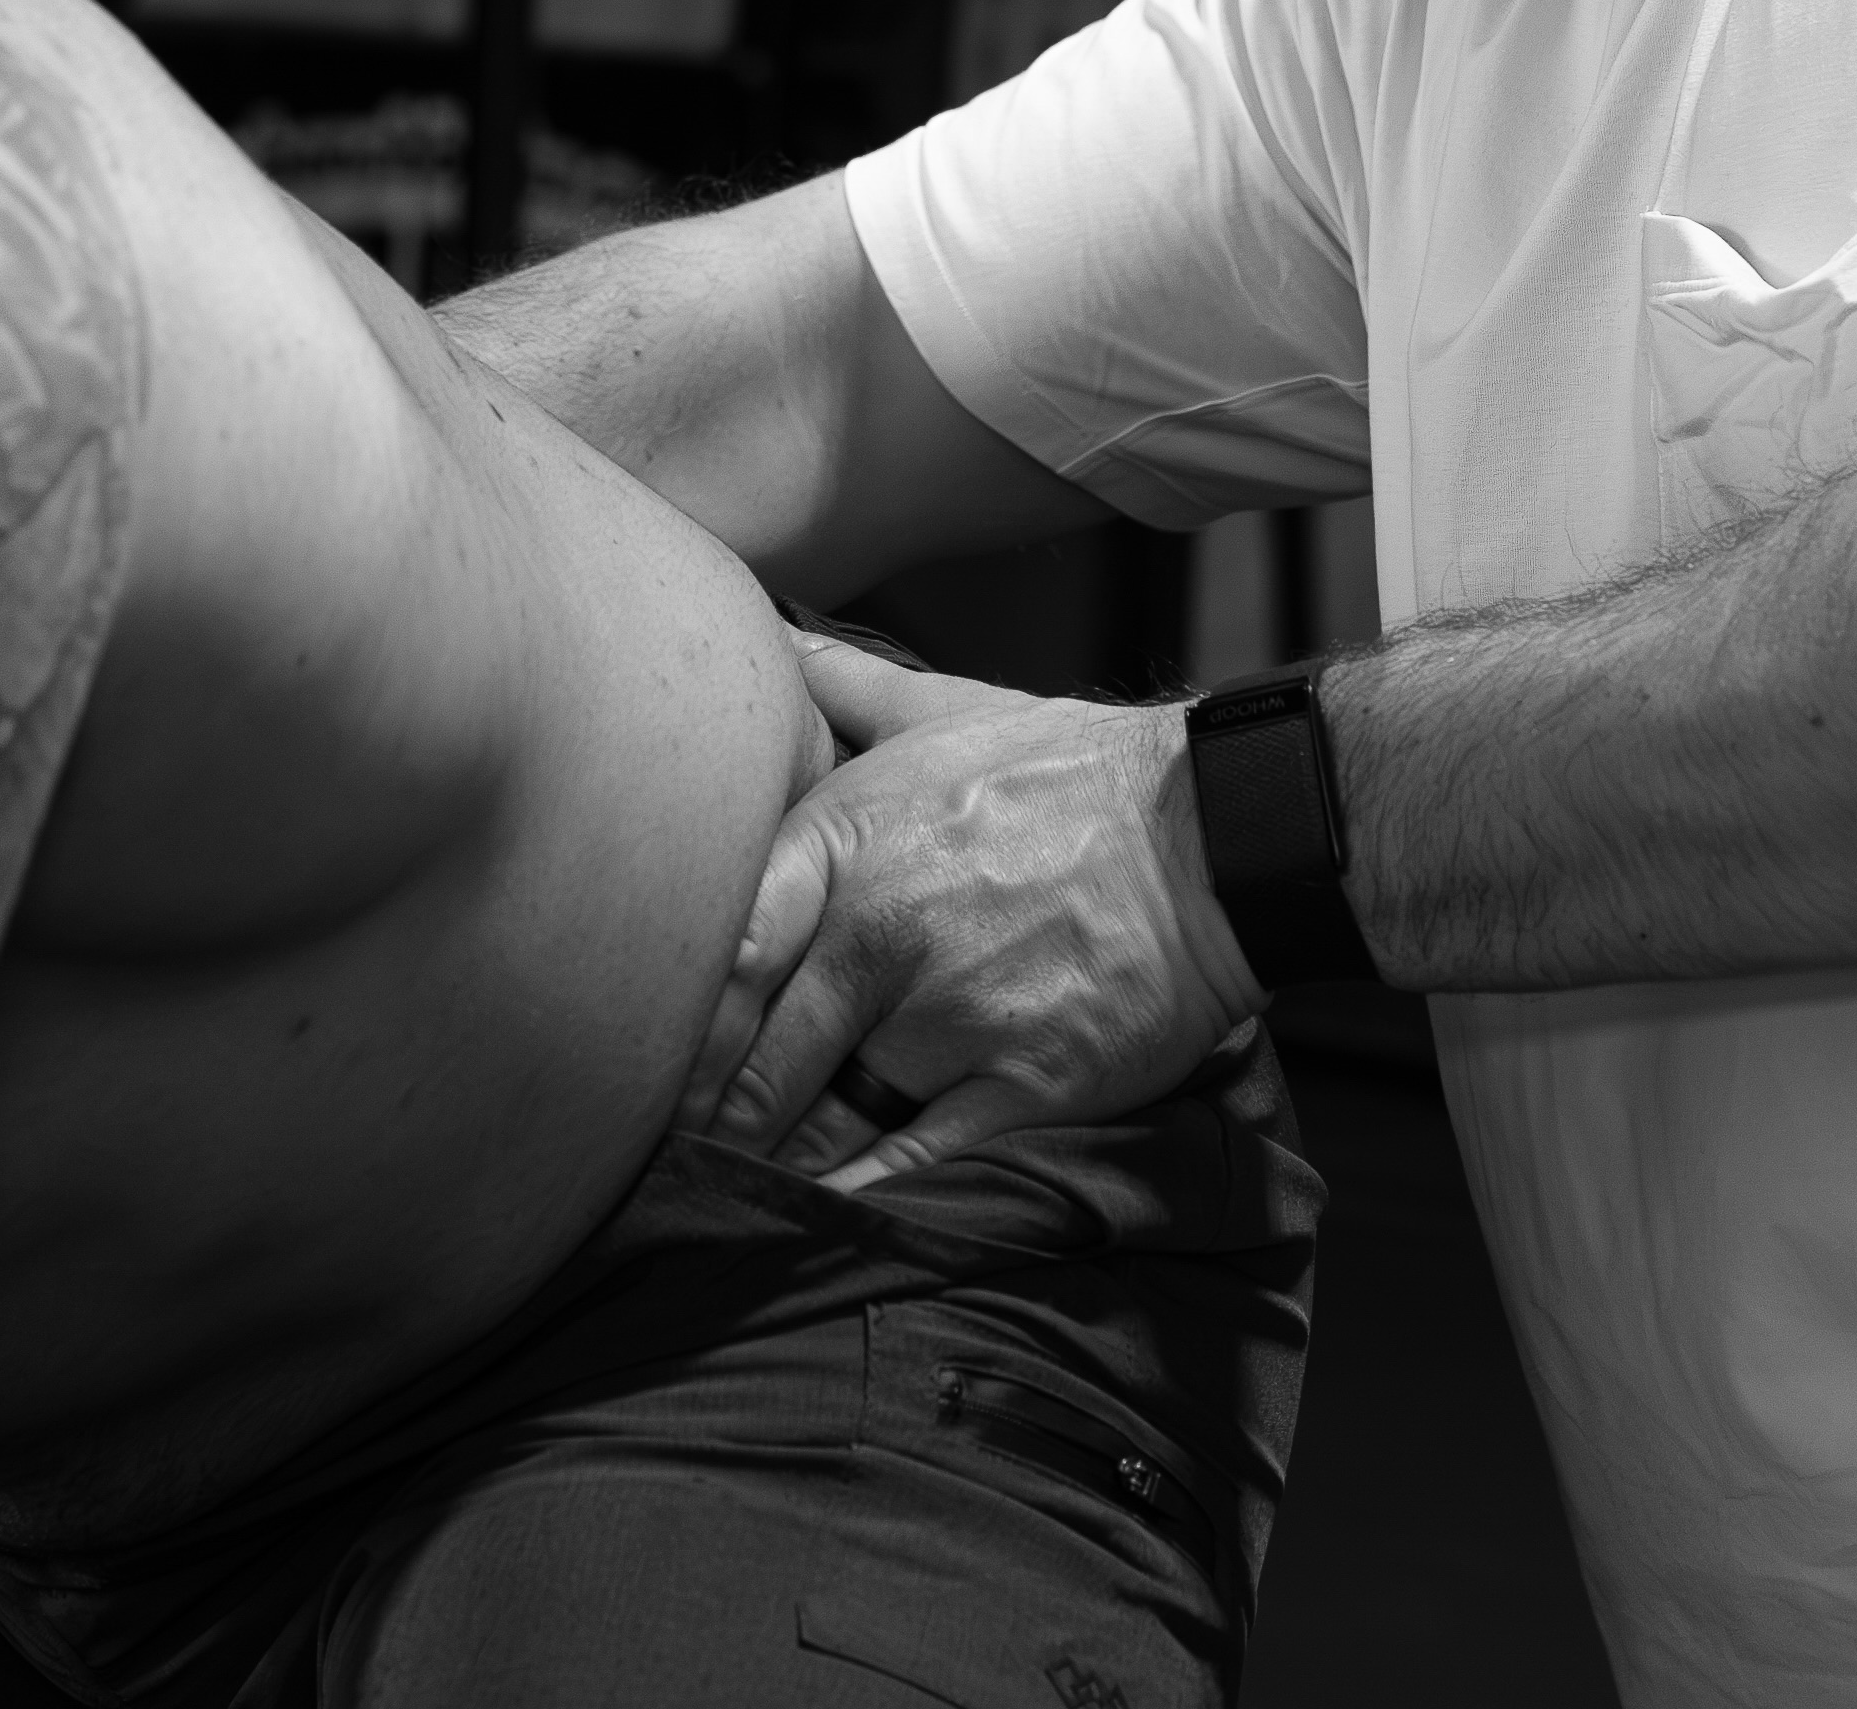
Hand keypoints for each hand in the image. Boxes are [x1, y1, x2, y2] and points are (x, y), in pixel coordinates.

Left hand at [681, 636, 1269, 1195]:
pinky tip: (815, 1221)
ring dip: (773, 1160)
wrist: (1217, 835)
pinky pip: (912, 1162)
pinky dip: (855, 1199)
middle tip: (666, 1152)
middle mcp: (884, 931)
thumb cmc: (1071, 771)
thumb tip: (768, 635)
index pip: (721, 951)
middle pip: (755, 1051)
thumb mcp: (945, 710)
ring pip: (825, 1115)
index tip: (639, 1052)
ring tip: (728, 1192)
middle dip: (706, 1112)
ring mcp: (952, 1014)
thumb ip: (842, 686)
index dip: (669, 1018)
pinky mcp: (1020, 1085)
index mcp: (847, 840)